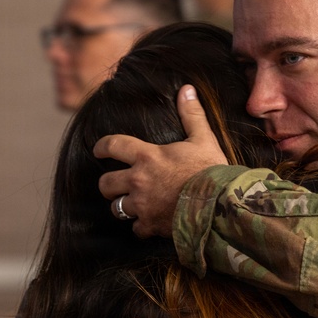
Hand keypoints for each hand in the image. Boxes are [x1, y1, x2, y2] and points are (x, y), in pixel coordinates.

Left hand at [95, 85, 228, 237]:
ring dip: (122, 205)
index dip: (102, 146)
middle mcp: (138, 180)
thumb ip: (192, 115)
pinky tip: (149, 223)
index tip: (98, 149)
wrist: (219, 206)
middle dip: (108, 184)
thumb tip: (187, 89)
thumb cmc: (211, 170)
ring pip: (117, 207)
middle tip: (114, 183)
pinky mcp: (150, 225)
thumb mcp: (203, 138)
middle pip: (106, 183)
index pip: (114, 145)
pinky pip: (136, 229)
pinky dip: (141, 226)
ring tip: (131, 204)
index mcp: (147, 156)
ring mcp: (142, 205)